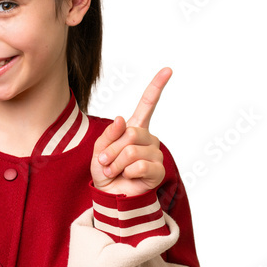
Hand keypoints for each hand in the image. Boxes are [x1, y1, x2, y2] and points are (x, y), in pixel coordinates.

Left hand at [91, 67, 170, 196]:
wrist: (110, 196)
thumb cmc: (105, 172)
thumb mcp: (98, 150)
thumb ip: (108, 135)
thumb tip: (122, 120)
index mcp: (135, 128)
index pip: (148, 104)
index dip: (157, 87)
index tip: (168, 70)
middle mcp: (148, 138)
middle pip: (131, 134)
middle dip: (112, 149)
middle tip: (105, 162)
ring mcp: (155, 153)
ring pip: (132, 151)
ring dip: (116, 164)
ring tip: (114, 171)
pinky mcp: (158, 170)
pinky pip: (140, 165)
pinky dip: (127, 172)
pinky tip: (127, 177)